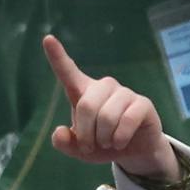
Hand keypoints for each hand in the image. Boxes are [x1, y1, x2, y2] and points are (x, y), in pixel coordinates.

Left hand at [44, 35, 178, 180]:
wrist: (133, 151)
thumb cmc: (101, 144)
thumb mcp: (79, 149)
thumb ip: (64, 143)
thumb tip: (60, 132)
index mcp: (83, 92)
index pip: (67, 72)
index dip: (57, 56)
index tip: (47, 39)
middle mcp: (103, 87)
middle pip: (86, 106)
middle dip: (86, 133)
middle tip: (89, 146)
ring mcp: (124, 93)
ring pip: (107, 116)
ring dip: (104, 138)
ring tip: (107, 144)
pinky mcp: (142, 103)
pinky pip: (127, 120)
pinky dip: (119, 139)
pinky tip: (120, 143)